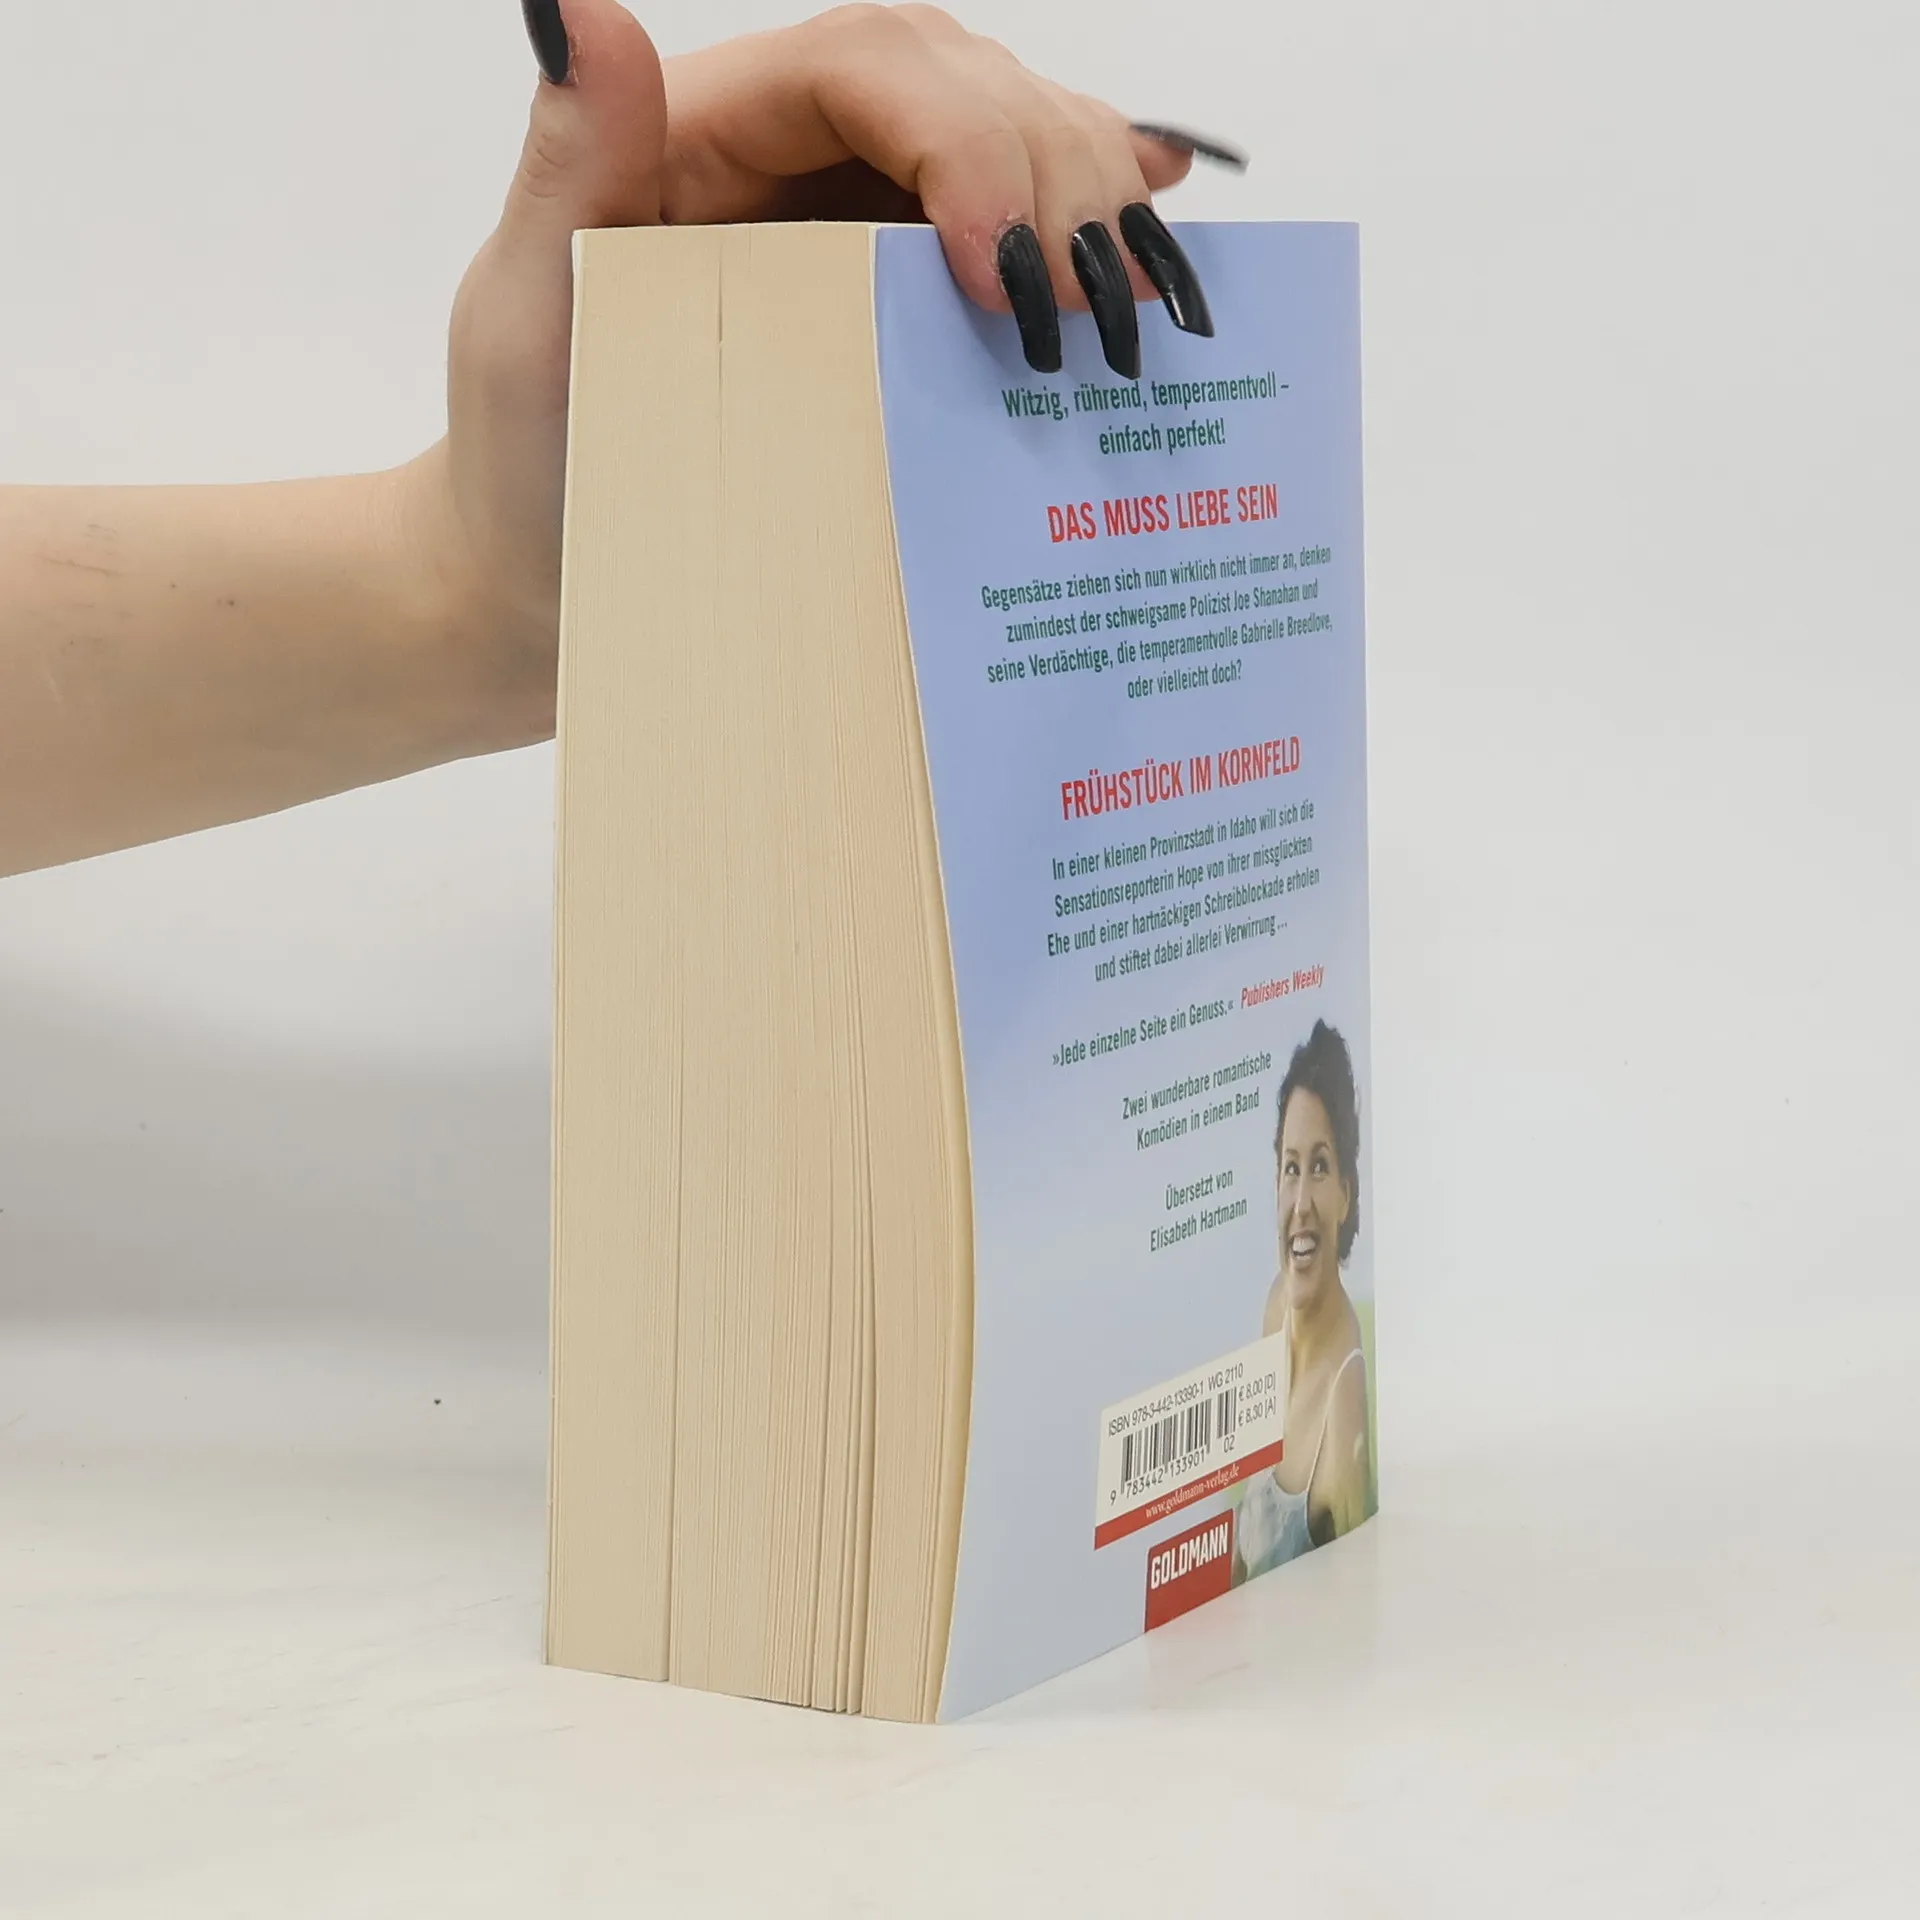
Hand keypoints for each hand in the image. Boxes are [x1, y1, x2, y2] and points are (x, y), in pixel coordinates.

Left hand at [427, 1, 1219, 740]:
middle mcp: (795, 164)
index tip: (1003, 268)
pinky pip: (1012, 232)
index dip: (963, 138)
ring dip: (1091, 199)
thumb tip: (588, 11)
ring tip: (1132, 293)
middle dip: (1051, 175)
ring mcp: (855, 232)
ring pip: (1009, 145)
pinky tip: (1158, 217)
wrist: (553, 591)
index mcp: (706, 139)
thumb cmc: (528, 471)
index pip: (867, 69)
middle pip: (962, 90)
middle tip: (1092, 312)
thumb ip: (567, 171)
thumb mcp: (524, 327)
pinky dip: (1089, 217)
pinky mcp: (899, 306)